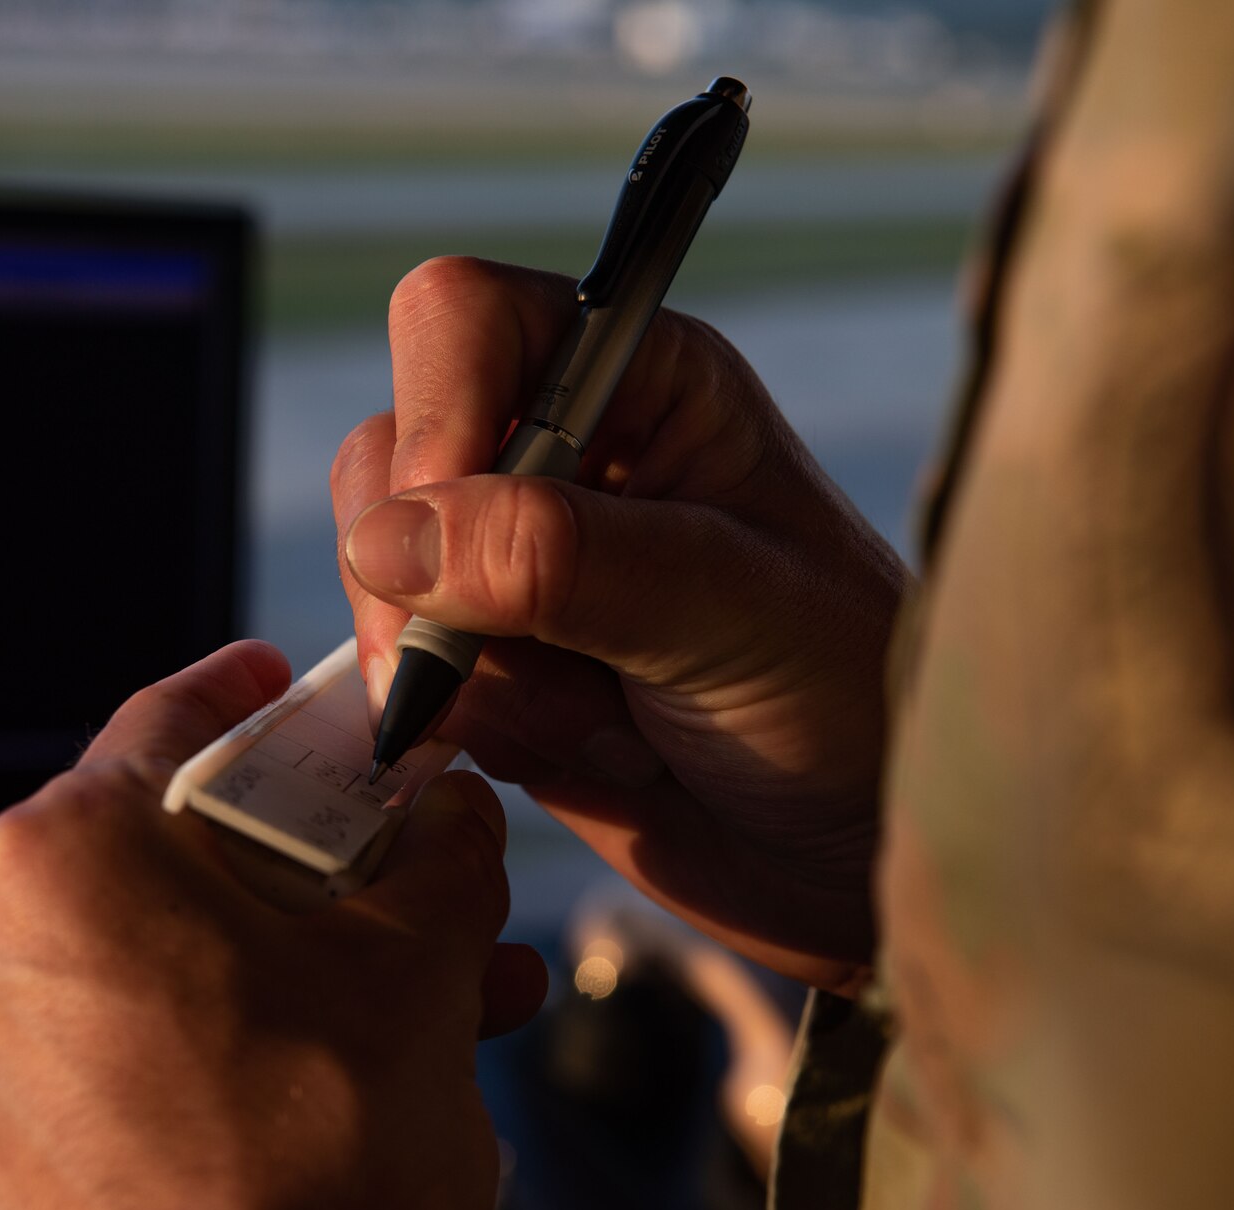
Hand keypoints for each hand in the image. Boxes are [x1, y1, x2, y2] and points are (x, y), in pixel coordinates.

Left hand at [0, 641, 546, 1209]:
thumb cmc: (320, 1187)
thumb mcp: (421, 975)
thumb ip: (441, 858)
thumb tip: (452, 817)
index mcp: (64, 870)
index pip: (164, 730)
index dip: (244, 703)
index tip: (274, 695)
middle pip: (141, 880)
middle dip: (267, 891)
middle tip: (362, 914)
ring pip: (105, 1003)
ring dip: (223, 1003)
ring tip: (345, 1047)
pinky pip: (58, 1116)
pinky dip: (146, 1106)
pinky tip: (250, 1136)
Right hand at [333, 259, 910, 989]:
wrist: (854, 862)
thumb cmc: (848, 706)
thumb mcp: (730, 612)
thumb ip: (566, 559)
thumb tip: (389, 535)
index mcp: (641, 382)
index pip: (463, 322)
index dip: (436, 417)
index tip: (448, 546)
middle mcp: (562, 454)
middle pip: (391, 451)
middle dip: (433, 580)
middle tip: (522, 666)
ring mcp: (512, 565)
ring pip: (379, 573)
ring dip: (467, 671)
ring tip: (601, 721)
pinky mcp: (488, 663)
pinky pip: (397, 672)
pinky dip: (463, 725)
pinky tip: (580, 753)